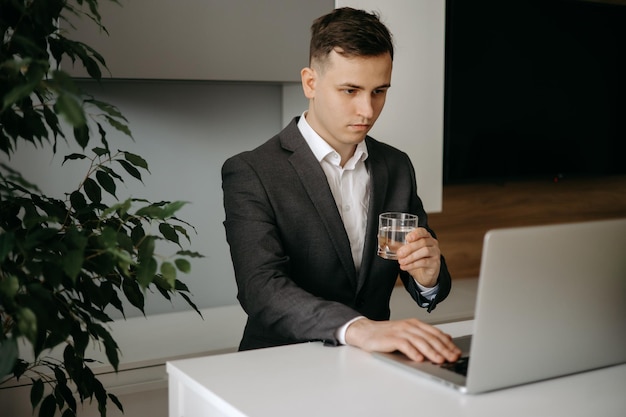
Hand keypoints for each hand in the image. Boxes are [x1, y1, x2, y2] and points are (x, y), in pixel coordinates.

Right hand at [345, 317, 460, 362]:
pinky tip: (419, 359)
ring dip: (431, 351)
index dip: (448, 344)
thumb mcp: (408, 333)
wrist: (366, 332)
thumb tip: (446, 339)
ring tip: (440, 360)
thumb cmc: (386, 335)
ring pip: (420, 341)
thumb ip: (425, 336)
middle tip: (453, 358)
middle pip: (430, 337)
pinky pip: (404, 345)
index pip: (436, 333)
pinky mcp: (391, 338)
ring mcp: (400, 331)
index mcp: (415, 324)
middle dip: (444, 349)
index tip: (456, 352)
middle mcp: (409, 326)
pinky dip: (413, 352)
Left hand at [396, 227, 440, 287]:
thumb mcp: (408, 252)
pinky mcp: (435, 263)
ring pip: (425, 251)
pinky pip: (424, 262)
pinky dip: (413, 265)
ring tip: (401, 261)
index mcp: (426, 237)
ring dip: (411, 256)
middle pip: (422, 242)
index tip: (407, 238)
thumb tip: (389, 244)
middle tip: (399, 253)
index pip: (423, 231)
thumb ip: (401, 247)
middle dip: (409, 248)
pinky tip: (405, 267)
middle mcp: (433, 243)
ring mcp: (435, 253)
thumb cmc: (417, 259)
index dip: (416, 233)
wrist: (425, 274)